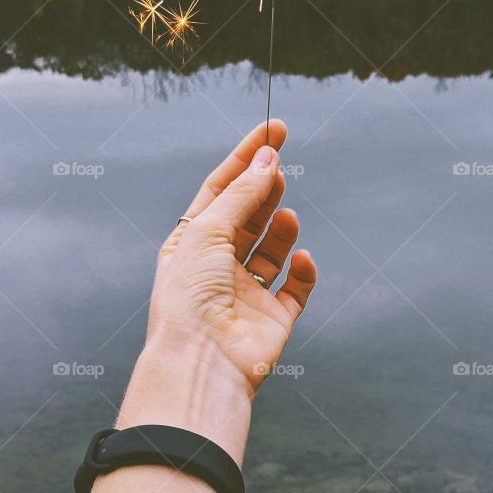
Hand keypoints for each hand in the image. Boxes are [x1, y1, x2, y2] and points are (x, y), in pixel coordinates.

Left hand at [152, 119, 316, 390]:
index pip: (219, 191)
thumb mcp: (208, 232)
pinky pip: (295, 288)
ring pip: (272, 249)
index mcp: (189, 246)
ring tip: (285, 214)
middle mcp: (216, 268)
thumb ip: (242, 195)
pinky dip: (303, 270)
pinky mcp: (273, 320)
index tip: (272, 129)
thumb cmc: (189, 298)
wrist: (201, 364)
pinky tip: (301, 258)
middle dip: (264, 188)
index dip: (245, 159)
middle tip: (280, 165)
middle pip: (247, 216)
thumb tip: (269, 160)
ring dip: (281, 228)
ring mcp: (246, 294)